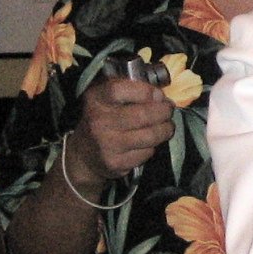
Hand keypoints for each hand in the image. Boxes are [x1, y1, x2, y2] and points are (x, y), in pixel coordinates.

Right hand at [60, 74, 174, 192]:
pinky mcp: (115, 163)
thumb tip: (160, 96)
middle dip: (163, 112)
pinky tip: (148, 142)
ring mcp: (106, 144)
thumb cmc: (103, 120)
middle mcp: (99, 122)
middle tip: (169, 110)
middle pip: (142, 114)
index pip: (119, 90)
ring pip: (150, 136)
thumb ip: (129, 90)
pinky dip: (152, 147)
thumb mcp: (106, 99)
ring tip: (167, 126)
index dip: (144, 91)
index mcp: (96, 100)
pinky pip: (146, 153)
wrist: (84, 154)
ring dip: (165, 130)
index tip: (159, 94)